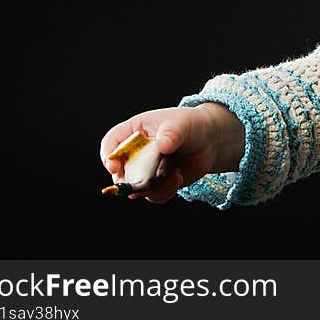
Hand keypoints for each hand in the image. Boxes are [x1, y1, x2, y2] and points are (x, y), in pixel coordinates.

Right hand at [99, 102, 242, 202]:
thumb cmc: (191, 125)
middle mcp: (136, 153)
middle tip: (148, 179)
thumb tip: (162, 145)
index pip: (112, 143)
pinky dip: (165, 191)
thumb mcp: (182, 123)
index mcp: (134, 132)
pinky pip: (153, 195)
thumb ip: (172, 133)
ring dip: (154, 187)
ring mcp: (146, 170)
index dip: (108, 155)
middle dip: (132, 179)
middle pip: (120, 171)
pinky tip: (179, 178)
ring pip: (137, 188)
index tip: (114, 166)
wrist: (210, 141)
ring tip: (175, 175)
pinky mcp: (158, 183)